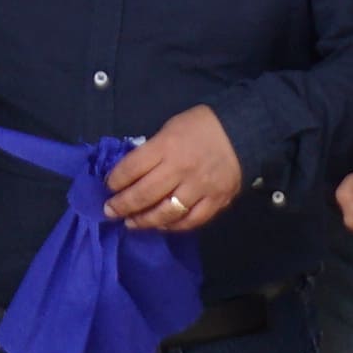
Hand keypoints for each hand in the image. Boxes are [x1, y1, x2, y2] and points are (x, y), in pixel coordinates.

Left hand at [99, 102, 243, 232]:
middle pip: (144, 194)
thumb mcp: (170, 128)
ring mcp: (199, 188)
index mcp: (166, 146)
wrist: (243, 130)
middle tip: (110, 211)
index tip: (108, 187)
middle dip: (122, 205)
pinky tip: (161, 225)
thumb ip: (152, 150)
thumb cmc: (201, 126)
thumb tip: (131, 171)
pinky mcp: (216, 201)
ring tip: (131, 223)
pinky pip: (190, 221)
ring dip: (144, 221)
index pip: (132, 168)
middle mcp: (180, 169)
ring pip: (165, 213)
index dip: (115, 181)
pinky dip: (173, 226)